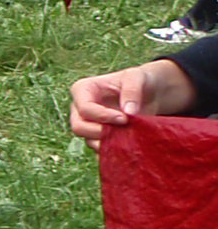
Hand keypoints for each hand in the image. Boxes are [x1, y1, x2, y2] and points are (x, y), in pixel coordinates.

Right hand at [70, 59, 195, 146]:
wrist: (148, 93)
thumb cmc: (139, 80)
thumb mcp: (136, 77)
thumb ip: (132, 90)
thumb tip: (128, 112)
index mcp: (83, 90)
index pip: (85, 109)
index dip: (103, 116)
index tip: (125, 118)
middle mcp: (80, 109)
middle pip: (79, 127)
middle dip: (99, 133)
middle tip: (122, 132)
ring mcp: (88, 124)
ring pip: (89, 140)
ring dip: (108, 142)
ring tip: (129, 137)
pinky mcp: (99, 137)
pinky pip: (100, 149)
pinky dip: (112, 151)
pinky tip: (127, 147)